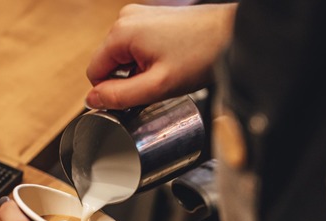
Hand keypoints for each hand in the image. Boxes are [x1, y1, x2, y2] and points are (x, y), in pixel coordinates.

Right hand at [85, 3, 235, 108]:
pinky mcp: (152, 17)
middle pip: (109, 63)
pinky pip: (137, 46)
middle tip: (157, 84)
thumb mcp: (157, 86)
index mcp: (121, 32)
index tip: (137, 96)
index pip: (94, 72)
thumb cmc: (202, 55)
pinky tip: (169, 62)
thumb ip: (120, 96)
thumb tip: (92, 100)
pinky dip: (148, 59)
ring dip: (139, 70)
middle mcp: (126, 18)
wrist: (233, 34)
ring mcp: (139, 15)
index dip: (112, 91)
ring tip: (167, 72)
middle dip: (128, 79)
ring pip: (123, 56)